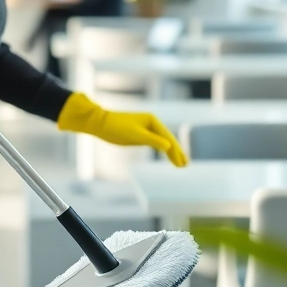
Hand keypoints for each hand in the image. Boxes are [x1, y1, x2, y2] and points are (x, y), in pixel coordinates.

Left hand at [57, 93, 187, 166]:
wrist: (100, 123)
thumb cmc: (116, 127)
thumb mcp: (135, 135)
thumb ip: (152, 140)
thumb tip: (169, 147)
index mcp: (152, 120)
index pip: (168, 138)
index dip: (176, 151)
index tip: (182, 163)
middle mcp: (152, 123)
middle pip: (168, 139)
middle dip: (177, 152)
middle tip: (185, 165)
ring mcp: (146, 129)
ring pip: (163, 142)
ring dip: (171, 153)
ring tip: (180, 165)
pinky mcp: (140, 134)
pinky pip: (156, 143)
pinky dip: (162, 150)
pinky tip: (167, 156)